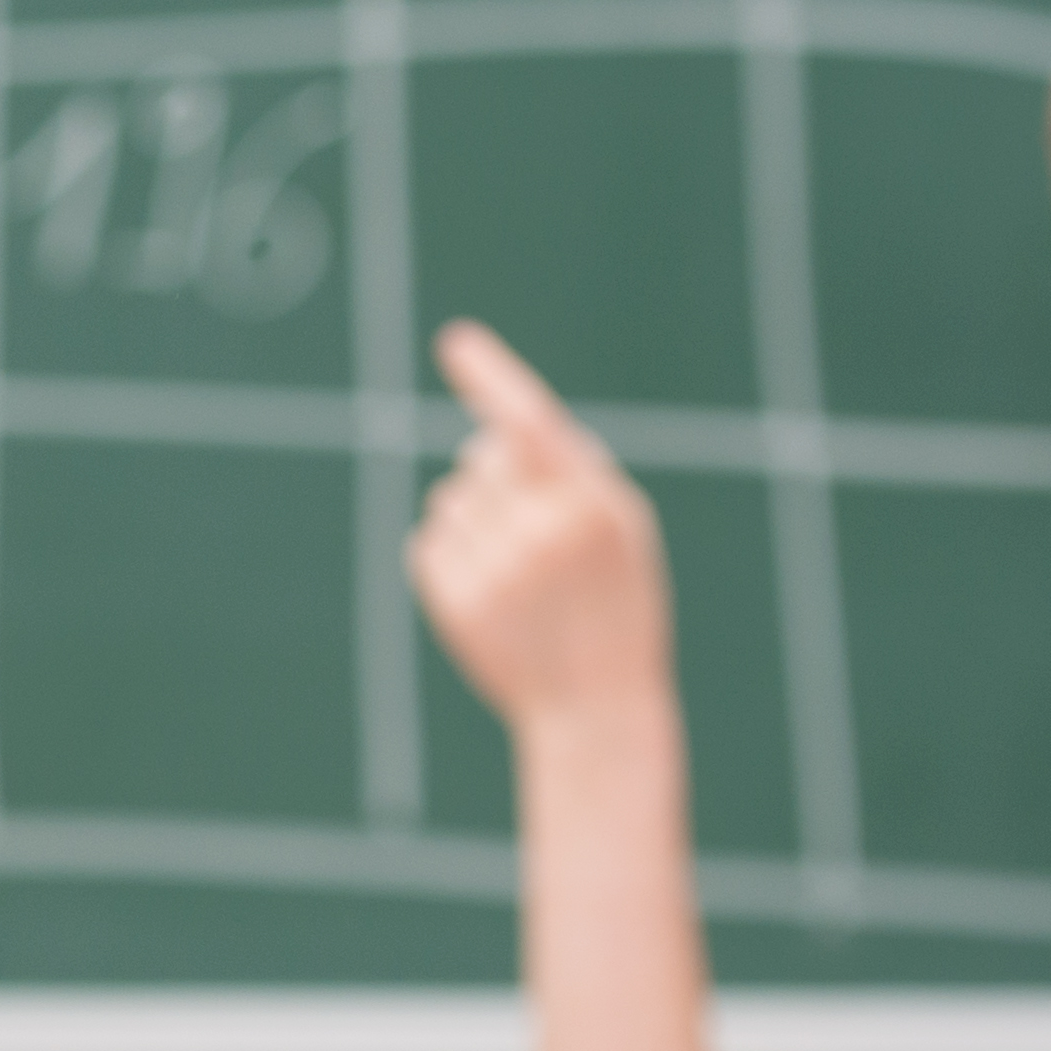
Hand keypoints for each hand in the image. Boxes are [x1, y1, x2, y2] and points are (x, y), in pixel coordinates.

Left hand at [403, 317, 671, 728]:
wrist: (594, 708)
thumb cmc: (617, 605)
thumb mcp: (622, 528)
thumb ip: (571, 469)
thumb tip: (489, 431)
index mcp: (590, 506)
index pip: (530, 422)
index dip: (491, 376)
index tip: (456, 343)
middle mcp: (538, 533)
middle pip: (482, 459)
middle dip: (500, 477)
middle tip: (538, 533)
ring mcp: (493, 570)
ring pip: (450, 499)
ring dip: (476, 519)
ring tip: (519, 571)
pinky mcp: (453, 601)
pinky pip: (428, 542)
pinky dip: (451, 556)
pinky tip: (491, 593)